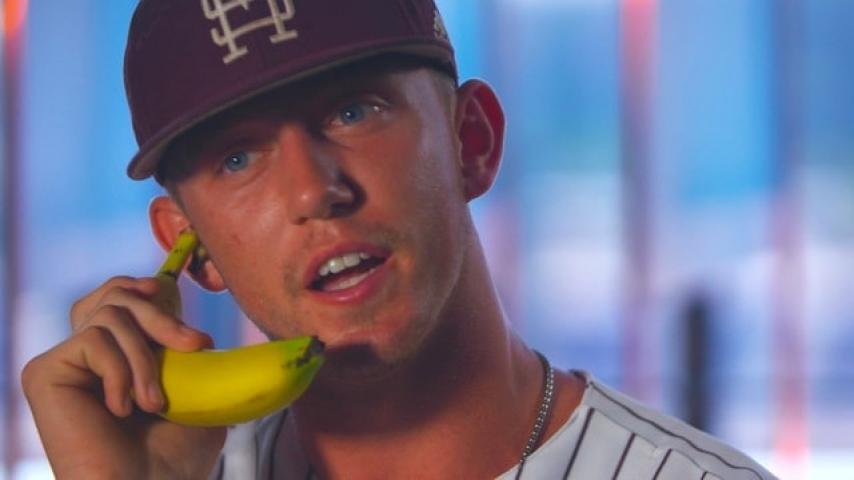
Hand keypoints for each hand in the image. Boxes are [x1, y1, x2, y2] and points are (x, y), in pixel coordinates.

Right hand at [21, 276, 225, 478]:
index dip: (140, 287)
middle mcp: (84, 359)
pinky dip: (120, 372)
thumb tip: (205, 336)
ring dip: (146, 360)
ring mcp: (64, 364)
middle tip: (197, 346)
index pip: (117, 296)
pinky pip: (93, 340)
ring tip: (156, 403)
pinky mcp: (44, 372)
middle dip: (162, 316)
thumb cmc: (172, 460)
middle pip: (116, 297)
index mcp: (116, 360)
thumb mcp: (199, 400)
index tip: (170, 291)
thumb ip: (193, 362)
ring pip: (110, 316)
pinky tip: (120, 410)